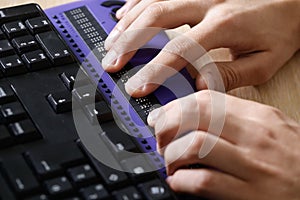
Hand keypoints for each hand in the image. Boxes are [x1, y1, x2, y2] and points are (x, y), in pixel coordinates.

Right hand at [103, 0, 299, 96]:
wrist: (290, 0)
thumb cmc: (278, 30)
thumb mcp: (264, 61)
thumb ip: (231, 75)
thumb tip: (199, 87)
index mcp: (223, 25)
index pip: (180, 50)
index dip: (155, 70)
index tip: (137, 87)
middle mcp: (206, 4)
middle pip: (157, 19)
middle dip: (129, 43)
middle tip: (111, 62)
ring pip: (152, 3)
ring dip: (128, 24)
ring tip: (110, 44)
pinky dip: (136, 4)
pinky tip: (124, 16)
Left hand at [146, 90, 299, 198]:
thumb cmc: (295, 160)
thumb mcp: (271, 129)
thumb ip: (236, 121)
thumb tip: (197, 119)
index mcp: (258, 117)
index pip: (206, 99)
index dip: (176, 107)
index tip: (162, 117)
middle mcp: (254, 136)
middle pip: (196, 115)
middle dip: (167, 125)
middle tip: (160, 139)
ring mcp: (252, 165)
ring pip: (195, 144)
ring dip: (172, 154)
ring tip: (170, 162)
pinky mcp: (251, 194)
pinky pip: (205, 181)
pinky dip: (182, 181)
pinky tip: (180, 182)